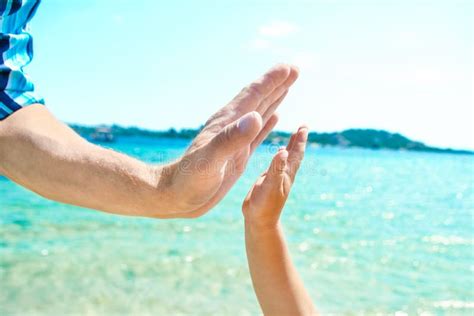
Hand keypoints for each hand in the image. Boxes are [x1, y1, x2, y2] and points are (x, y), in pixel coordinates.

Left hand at [159, 64, 298, 217]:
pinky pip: (257, 135)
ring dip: (274, 99)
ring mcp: (235, 141)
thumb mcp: (211, 159)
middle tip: (294, 70)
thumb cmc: (189, 179)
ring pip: (259, 114)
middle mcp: (233, 128)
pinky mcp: (236, 156)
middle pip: (259, 99)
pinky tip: (275, 118)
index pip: (253, 95)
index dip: (272, 80)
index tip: (290, 67)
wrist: (176, 196)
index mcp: (228, 123)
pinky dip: (268, 124)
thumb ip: (232, 138)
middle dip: (277, 84)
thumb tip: (257, 116)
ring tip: (287, 87)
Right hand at [242, 126, 307, 228]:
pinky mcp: (268, 181)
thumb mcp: (270, 185)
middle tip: (303, 127)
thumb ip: (276, 168)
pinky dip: (279, 156)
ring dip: (291, 146)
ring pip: (287, 158)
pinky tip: (279, 154)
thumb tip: (284, 151)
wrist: (258, 220)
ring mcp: (277, 177)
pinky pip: (277, 164)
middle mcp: (284, 174)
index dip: (300, 140)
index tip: (304, 127)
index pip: (296, 153)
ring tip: (294, 135)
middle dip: (299, 140)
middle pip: (295, 154)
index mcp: (286, 174)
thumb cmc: (264, 205)